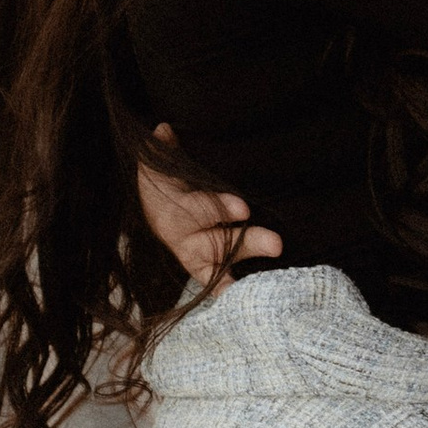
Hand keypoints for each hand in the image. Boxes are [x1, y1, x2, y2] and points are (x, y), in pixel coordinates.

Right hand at [138, 127, 281, 292]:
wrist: (151, 202)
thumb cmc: (164, 177)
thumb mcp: (159, 162)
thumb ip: (163, 149)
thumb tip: (164, 129)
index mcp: (169, 208)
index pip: (196, 210)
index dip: (218, 209)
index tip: (244, 208)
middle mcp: (180, 236)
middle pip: (214, 242)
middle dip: (246, 243)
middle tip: (276, 244)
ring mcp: (191, 253)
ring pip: (218, 262)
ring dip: (247, 265)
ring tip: (271, 273)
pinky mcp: (201, 267)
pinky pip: (214, 281)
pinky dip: (228, 290)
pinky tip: (247, 298)